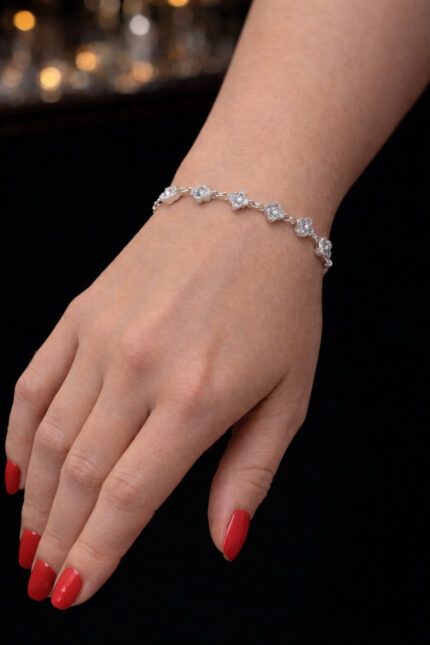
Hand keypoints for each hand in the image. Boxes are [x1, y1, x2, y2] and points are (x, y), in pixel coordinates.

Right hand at [5, 175, 322, 608]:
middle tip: (41, 581)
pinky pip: (34, 383)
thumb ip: (251, 472)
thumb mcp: (289, 393)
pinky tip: (16, 471)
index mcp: (197, 397)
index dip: (96, 554)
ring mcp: (102, 336)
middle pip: (82, 477)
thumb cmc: (279, 302)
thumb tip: (225, 542)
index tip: (72, 594)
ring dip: (36, 499)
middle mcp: (139, 369)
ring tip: (29, 540)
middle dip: (59, 539)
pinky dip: (18, 433)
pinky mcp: (82, 312)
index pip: (130, 497)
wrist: (248, 208)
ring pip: (50, 437)